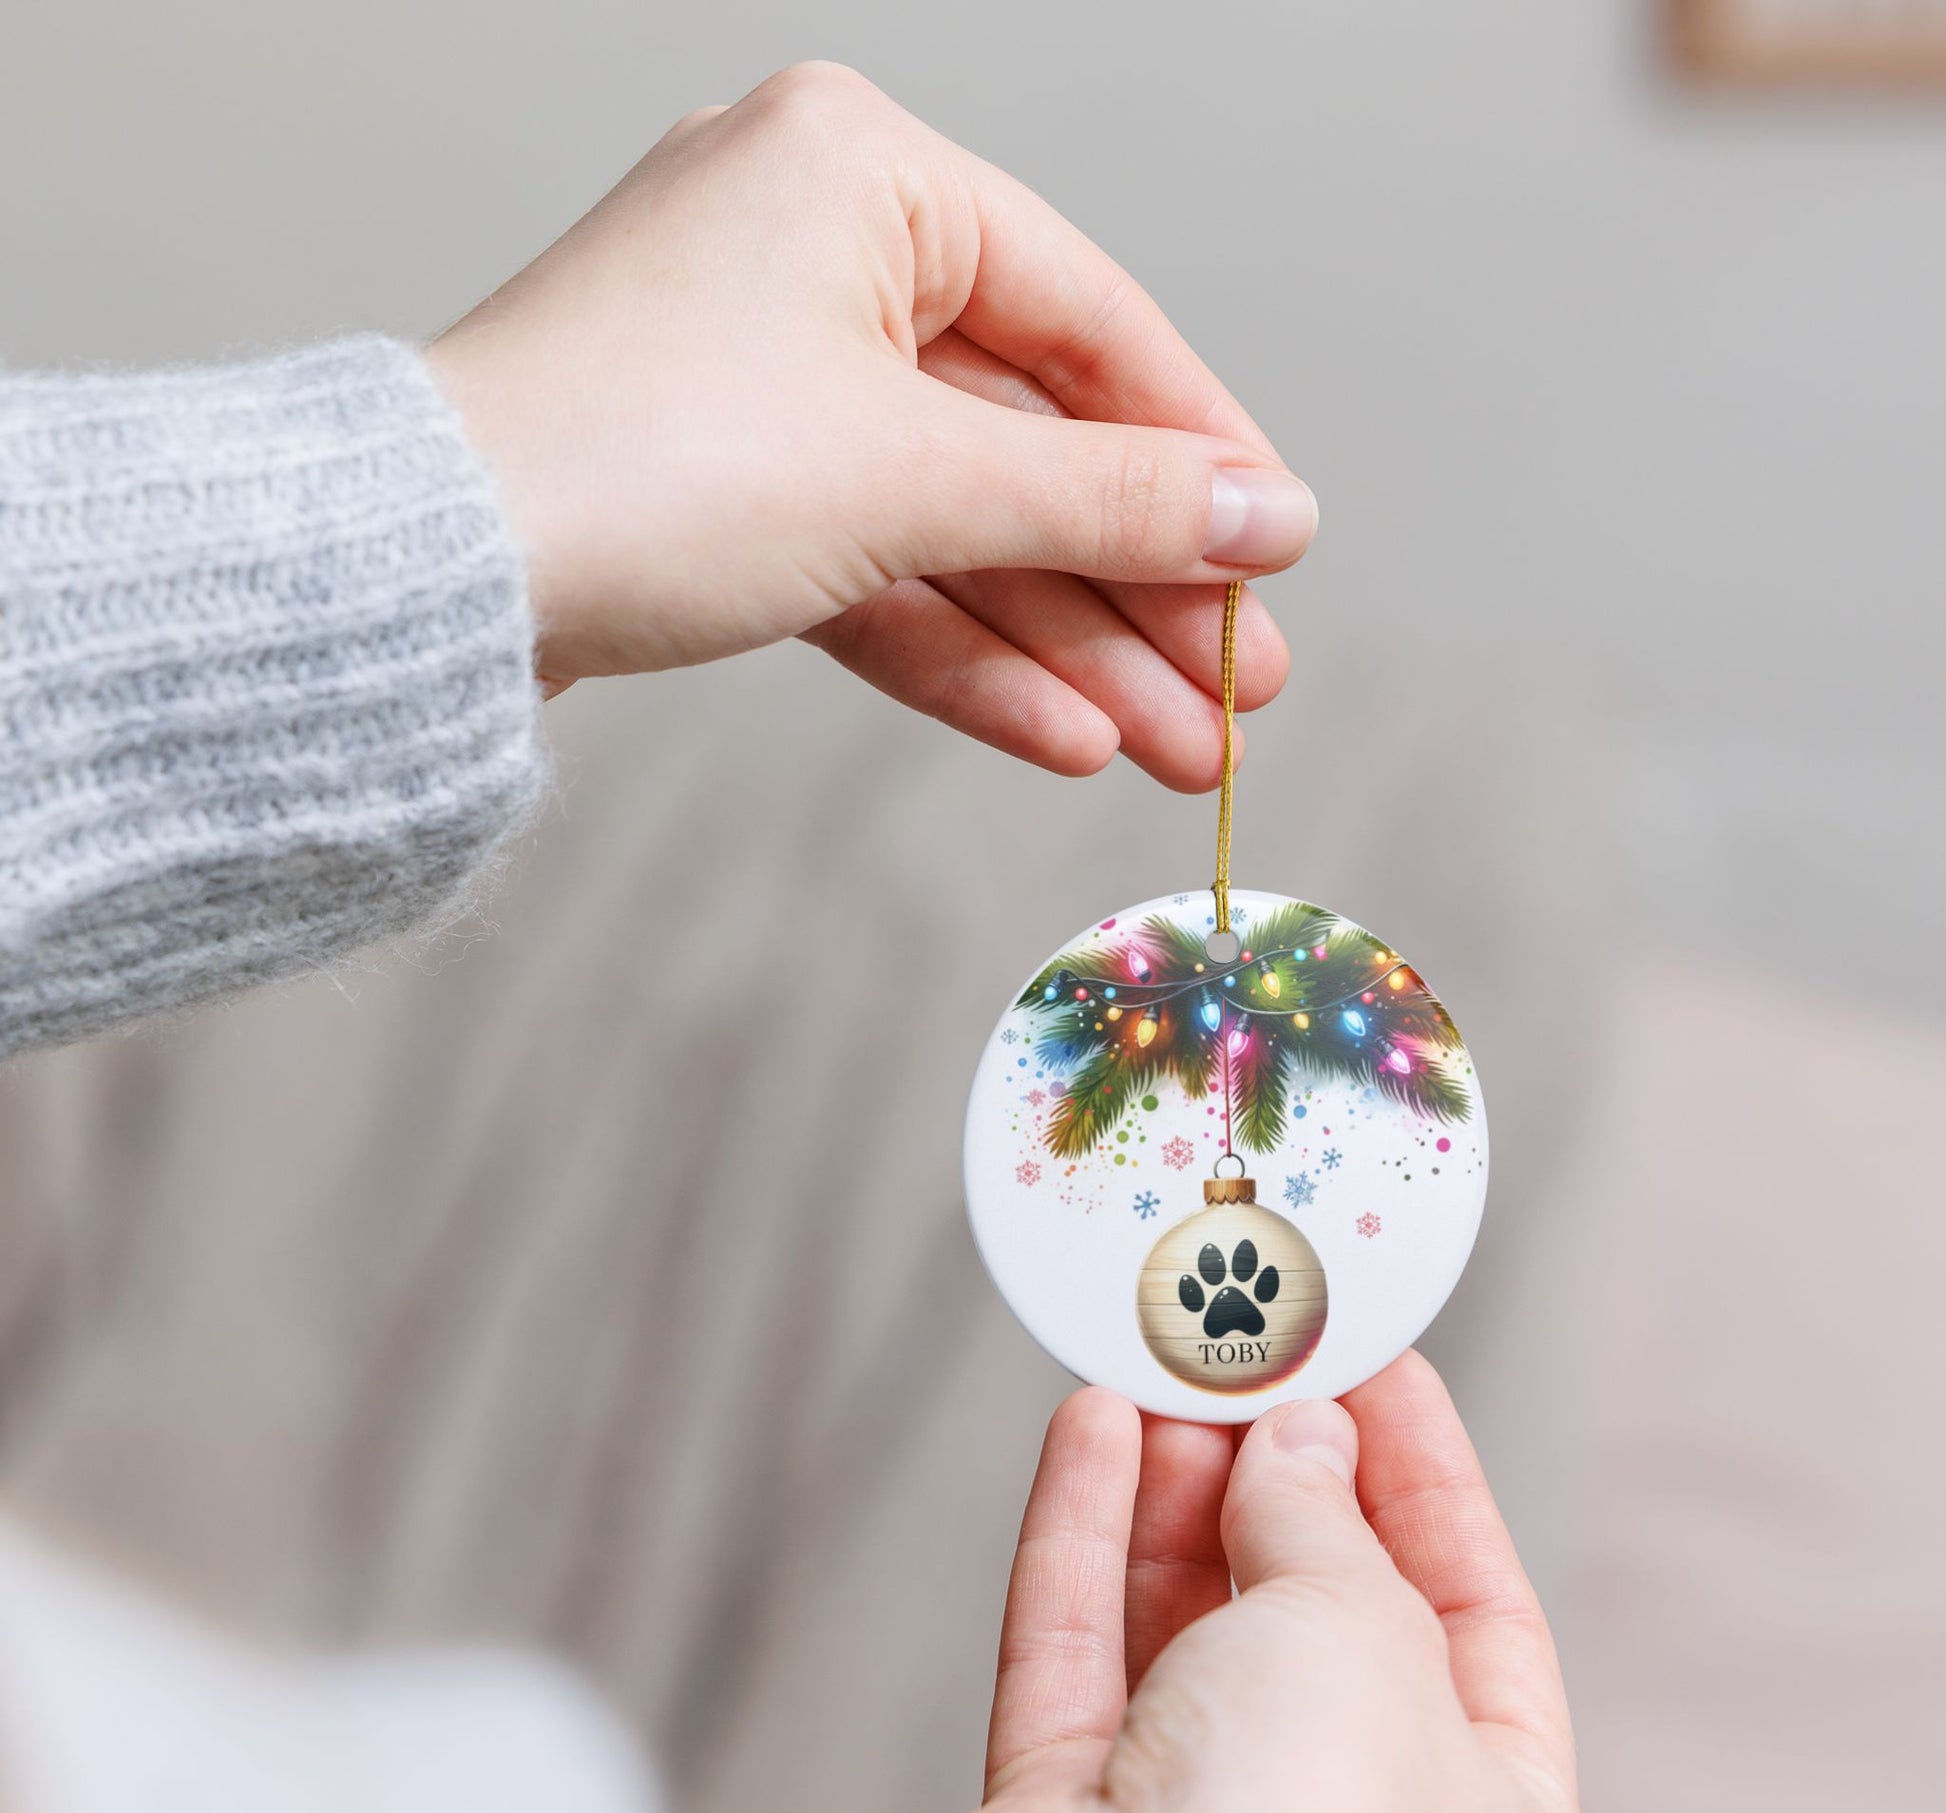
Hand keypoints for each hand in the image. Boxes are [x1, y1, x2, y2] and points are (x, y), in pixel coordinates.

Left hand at [427, 62, 1315, 788]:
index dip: (1197, 451)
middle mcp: (812, 261)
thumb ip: (1106, 500)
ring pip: (958, 529)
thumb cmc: (640, 461)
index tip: (1278, 554)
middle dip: (1137, 589)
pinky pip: (877, 572)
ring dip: (1069, 648)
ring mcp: (762, 386)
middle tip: (1238, 694)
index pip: (1087, 320)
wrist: (423, 584)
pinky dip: (964, 655)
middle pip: (1027, 445)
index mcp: (859, 176)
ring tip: (1178, 749)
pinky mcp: (724, 497)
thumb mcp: (914, 477)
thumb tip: (1269, 517)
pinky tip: (1066, 735)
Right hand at [922, 1353, 1582, 1812]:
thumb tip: (1297, 1443)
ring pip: (1186, 1619)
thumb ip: (1325, 1517)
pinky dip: (1083, 1533)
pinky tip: (1089, 1432)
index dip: (1424, 1475)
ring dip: (1174, 1489)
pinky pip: (1080, 1646)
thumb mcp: (1363, 1624)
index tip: (1376, 1368)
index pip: (1474, 1605)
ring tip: (1163, 1378)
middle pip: (1313, 1605)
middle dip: (1277, 1473)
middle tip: (1250, 1363)